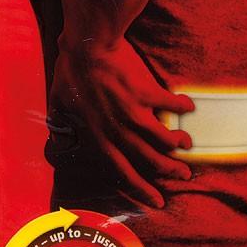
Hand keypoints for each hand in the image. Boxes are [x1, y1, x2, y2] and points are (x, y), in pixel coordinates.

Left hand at [49, 40, 194, 207]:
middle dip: (169, 171)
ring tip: (188, 145)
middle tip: (184, 175)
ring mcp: (135, 112)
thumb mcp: (59, 103)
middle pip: (149, 159)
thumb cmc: (72, 72)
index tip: (156, 200)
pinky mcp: (147, 93)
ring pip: (163, 138)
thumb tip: (57, 136)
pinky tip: (189, 106)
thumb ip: (61, 123)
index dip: (140, 189)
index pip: (122, 171)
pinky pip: (170, 104)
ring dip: (178, 143)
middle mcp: (118, 130)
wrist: (88, 46)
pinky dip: (181, 106)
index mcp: (99, 136)